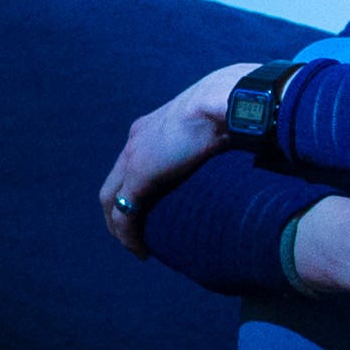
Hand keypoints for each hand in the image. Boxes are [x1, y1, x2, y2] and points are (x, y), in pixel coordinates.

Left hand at [98, 64, 256, 256]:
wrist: (225, 100)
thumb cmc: (231, 107)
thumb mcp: (215, 124)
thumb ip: (214, 139)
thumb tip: (238, 150)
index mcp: (152, 126)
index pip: (132, 162)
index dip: (135, 188)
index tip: (149, 210)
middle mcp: (136, 140)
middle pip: (114, 182)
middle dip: (119, 211)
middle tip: (136, 236)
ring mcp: (134, 156)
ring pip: (111, 199)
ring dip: (119, 228)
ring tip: (137, 248)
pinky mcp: (140, 174)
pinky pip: (124, 212)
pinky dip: (128, 233)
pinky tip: (141, 249)